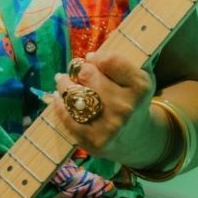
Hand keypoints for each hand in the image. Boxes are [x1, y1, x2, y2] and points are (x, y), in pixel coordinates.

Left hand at [46, 50, 163, 166]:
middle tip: (77, 69)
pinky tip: (58, 97)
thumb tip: (89, 58)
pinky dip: (58, 104)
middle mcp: (125, 107)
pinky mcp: (93, 140)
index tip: (93, 59)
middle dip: (79, 69)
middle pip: (87, 74)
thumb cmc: (132, 100)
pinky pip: (67, 115)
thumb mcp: (138, 78)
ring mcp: (109, 125)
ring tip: (63, 80)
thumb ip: (120, 63)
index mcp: (139, 87)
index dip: (97, 57)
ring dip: (64, 84)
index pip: (109, 60)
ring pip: (73, 94)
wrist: (136, 138)